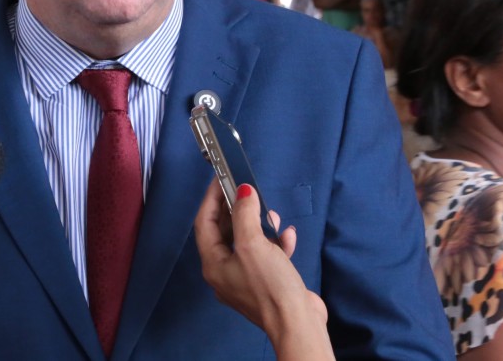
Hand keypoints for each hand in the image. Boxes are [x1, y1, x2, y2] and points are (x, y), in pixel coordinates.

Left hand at [194, 180, 331, 359]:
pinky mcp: (266, 283)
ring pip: (248, 242)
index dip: (212, 199)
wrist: (297, 324)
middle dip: (239, 211)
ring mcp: (246, 279)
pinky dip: (276, 243)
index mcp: (213, 265)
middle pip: (226, 232)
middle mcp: (225, 272)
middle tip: (249, 193)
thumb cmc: (270, 287)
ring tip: (272, 216)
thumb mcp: (253, 244)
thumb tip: (243, 192)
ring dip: (260, 226)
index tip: (221, 179)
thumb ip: (245, 215)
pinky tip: (288, 236)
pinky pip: (267, 255)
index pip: (205, 223)